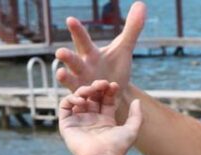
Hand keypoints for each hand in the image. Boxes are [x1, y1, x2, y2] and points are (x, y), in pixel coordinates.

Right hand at [55, 0, 145, 120]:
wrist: (117, 94)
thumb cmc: (115, 68)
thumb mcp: (124, 49)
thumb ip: (132, 29)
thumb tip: (141, 4)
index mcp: (90, 53)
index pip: (83, 40)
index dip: (77, 31)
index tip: (70, 20)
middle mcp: (82, 66)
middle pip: (73, 60)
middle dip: (67, 56)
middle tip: (60, 51)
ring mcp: (81, 83)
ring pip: (70, 79)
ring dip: (65, 77)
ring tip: (60, 73)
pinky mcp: (83, 99)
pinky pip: (78, 98)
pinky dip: (78, 98)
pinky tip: (79, 98)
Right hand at [59, 81, 142, 154]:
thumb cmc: (118, 147)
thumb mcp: (132, 129)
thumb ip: (137, 115)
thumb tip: (137, 100)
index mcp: (105, 120)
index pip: (105, 99)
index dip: (108, 91)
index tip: (113, 85)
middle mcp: (91, 119)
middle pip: (92, 97)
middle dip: (96, 87)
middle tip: (102, 83)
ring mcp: (79, 120)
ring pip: (78, 98)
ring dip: (84, 90)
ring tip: (92, 89)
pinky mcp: (67, 123)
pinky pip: (65, 105)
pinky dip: (71, 98)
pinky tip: (82, 100)